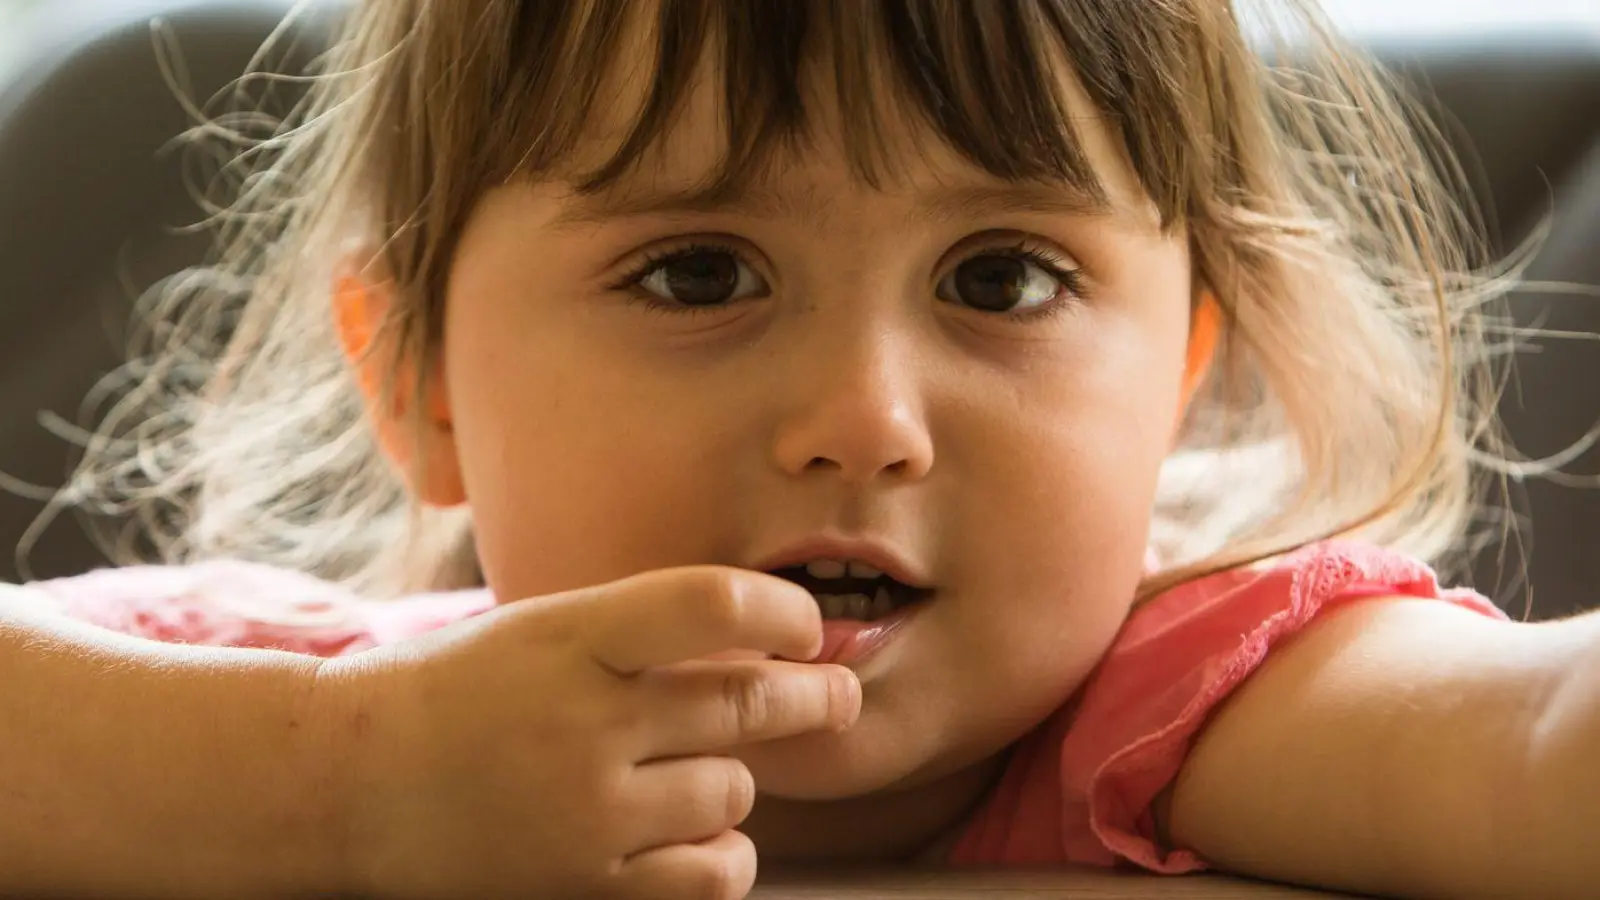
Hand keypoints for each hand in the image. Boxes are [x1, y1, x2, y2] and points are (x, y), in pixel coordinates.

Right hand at [317, 567, 858, 899]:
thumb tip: (768, 644)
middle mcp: (584, 722)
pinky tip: (699, 835)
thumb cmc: (454, 692)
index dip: (783, 613)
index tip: (806, 625)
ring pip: (733, 790)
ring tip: (695, 770)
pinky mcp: (585, 888)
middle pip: (748, 704)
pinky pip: (711, 875)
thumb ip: (640, 633)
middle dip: (812, 696)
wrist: (345, 784)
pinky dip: (722, 855)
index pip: (712, 606)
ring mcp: (586, 813)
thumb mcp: (539, 629)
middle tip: (835, 695)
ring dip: (733, 778)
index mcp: (569, 636)